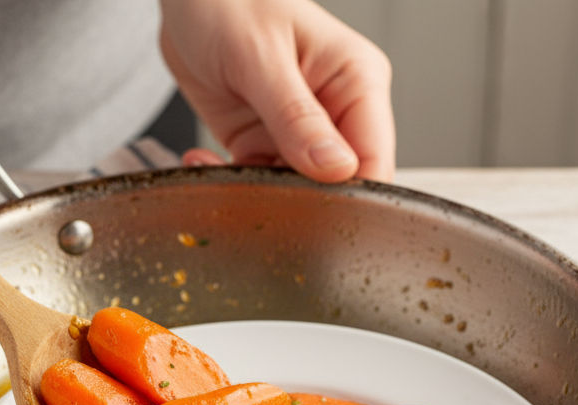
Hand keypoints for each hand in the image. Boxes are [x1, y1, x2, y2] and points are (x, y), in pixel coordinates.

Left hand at [159, 0, 394, 182]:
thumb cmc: (228, 1)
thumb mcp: (261, 58)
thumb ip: (296, 117)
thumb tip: (336, 169)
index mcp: (357, 81)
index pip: (374, 158)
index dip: (349, 195)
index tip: (312, 210)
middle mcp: (335, 110)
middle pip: (337, 185)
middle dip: (298, 200)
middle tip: (255, 194)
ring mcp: (299, 130)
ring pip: (295, 191)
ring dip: (257, 194)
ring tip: (220, 170)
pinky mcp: (263, 141)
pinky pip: (256, 181)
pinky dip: (229, 182)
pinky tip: (203, 159)